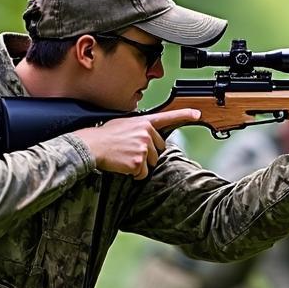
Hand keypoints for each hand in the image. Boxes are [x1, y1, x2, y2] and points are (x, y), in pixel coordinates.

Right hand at [72, 109, 201, 179]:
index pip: (168, 117)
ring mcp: (143, 147)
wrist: (91, 146)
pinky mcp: (138, 161)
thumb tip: (148, 134)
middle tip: (129, 150)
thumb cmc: (105, 136)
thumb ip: (140, 128)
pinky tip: (122, 164)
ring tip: (124, 156)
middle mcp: (146, 133)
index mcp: (143, 122)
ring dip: (140, 164)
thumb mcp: (124, 124)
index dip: (185, 114)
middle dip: (147, 153)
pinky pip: (141, 173)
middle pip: (159, 150)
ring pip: (151, 163)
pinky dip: (133, 173)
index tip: (197, 114)